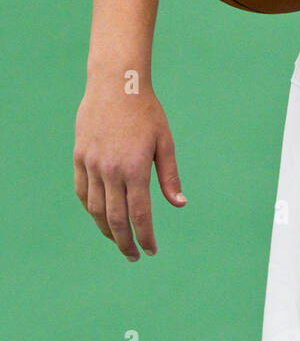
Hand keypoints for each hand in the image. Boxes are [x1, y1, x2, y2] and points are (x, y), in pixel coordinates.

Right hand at [74, 80, 185, 261]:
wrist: (116, 84)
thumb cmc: (146, 112)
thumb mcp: (165, 142)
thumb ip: (170, 176)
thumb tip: (180, 204)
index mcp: (135, 168)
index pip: (139, 215)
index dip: (145, 237)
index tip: (151, 251)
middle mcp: (110, 171)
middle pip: (115, 219)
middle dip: (125, 243)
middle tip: (134, 256)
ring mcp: (91, 165)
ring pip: (95, 209)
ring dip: (106, 229)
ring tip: (118, 239)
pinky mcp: (79, 157)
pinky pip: (81, 192)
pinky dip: (90, 209)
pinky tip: (100, 215)